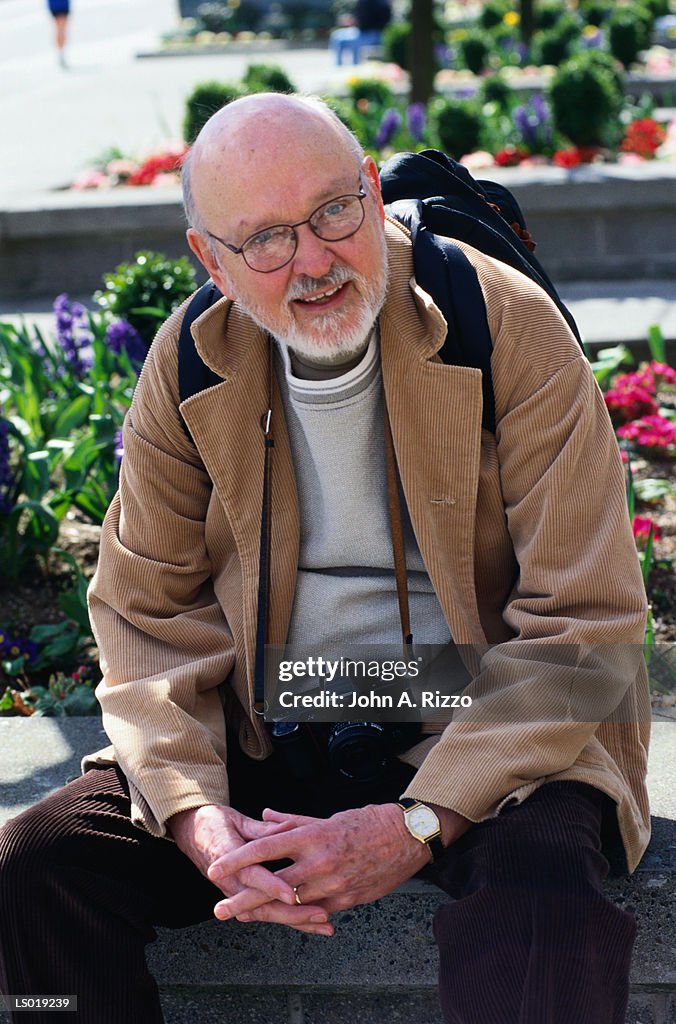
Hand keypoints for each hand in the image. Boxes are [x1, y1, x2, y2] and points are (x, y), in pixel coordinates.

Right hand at [168, 804, 333, 935]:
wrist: (191, 832)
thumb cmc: (214, 823)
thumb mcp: (235, 820)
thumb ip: (262, 830)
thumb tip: (288, 827)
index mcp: (227, 859)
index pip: (252, 877)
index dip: (273, 886)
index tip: (293, 895)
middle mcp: (231, 882)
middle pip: (263, 905)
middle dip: (294, 913)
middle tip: (322, 916)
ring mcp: (236, 892)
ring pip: (268, 914)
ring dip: (297, 921)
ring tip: (325, 925)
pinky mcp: (243, 896)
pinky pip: (267, 911)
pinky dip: (289, 918)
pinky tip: (311, 924)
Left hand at [207, 802, 439, 930]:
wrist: (407, 838)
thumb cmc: (366, 822)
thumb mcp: (327, 817)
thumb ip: (293, 821)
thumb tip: (264, 818)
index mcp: (313, 837)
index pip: (267, 848)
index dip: (238, 859)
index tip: (216, 868)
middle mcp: (320, 863)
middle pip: (273, 885)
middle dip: (243, 899)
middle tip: (219, 909)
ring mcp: (334, 885)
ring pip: (291, 904)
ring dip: (264, 912)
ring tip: (241, 916)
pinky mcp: (346, 901)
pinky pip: (315, 911)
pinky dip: (295, 915)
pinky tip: (278, 918)